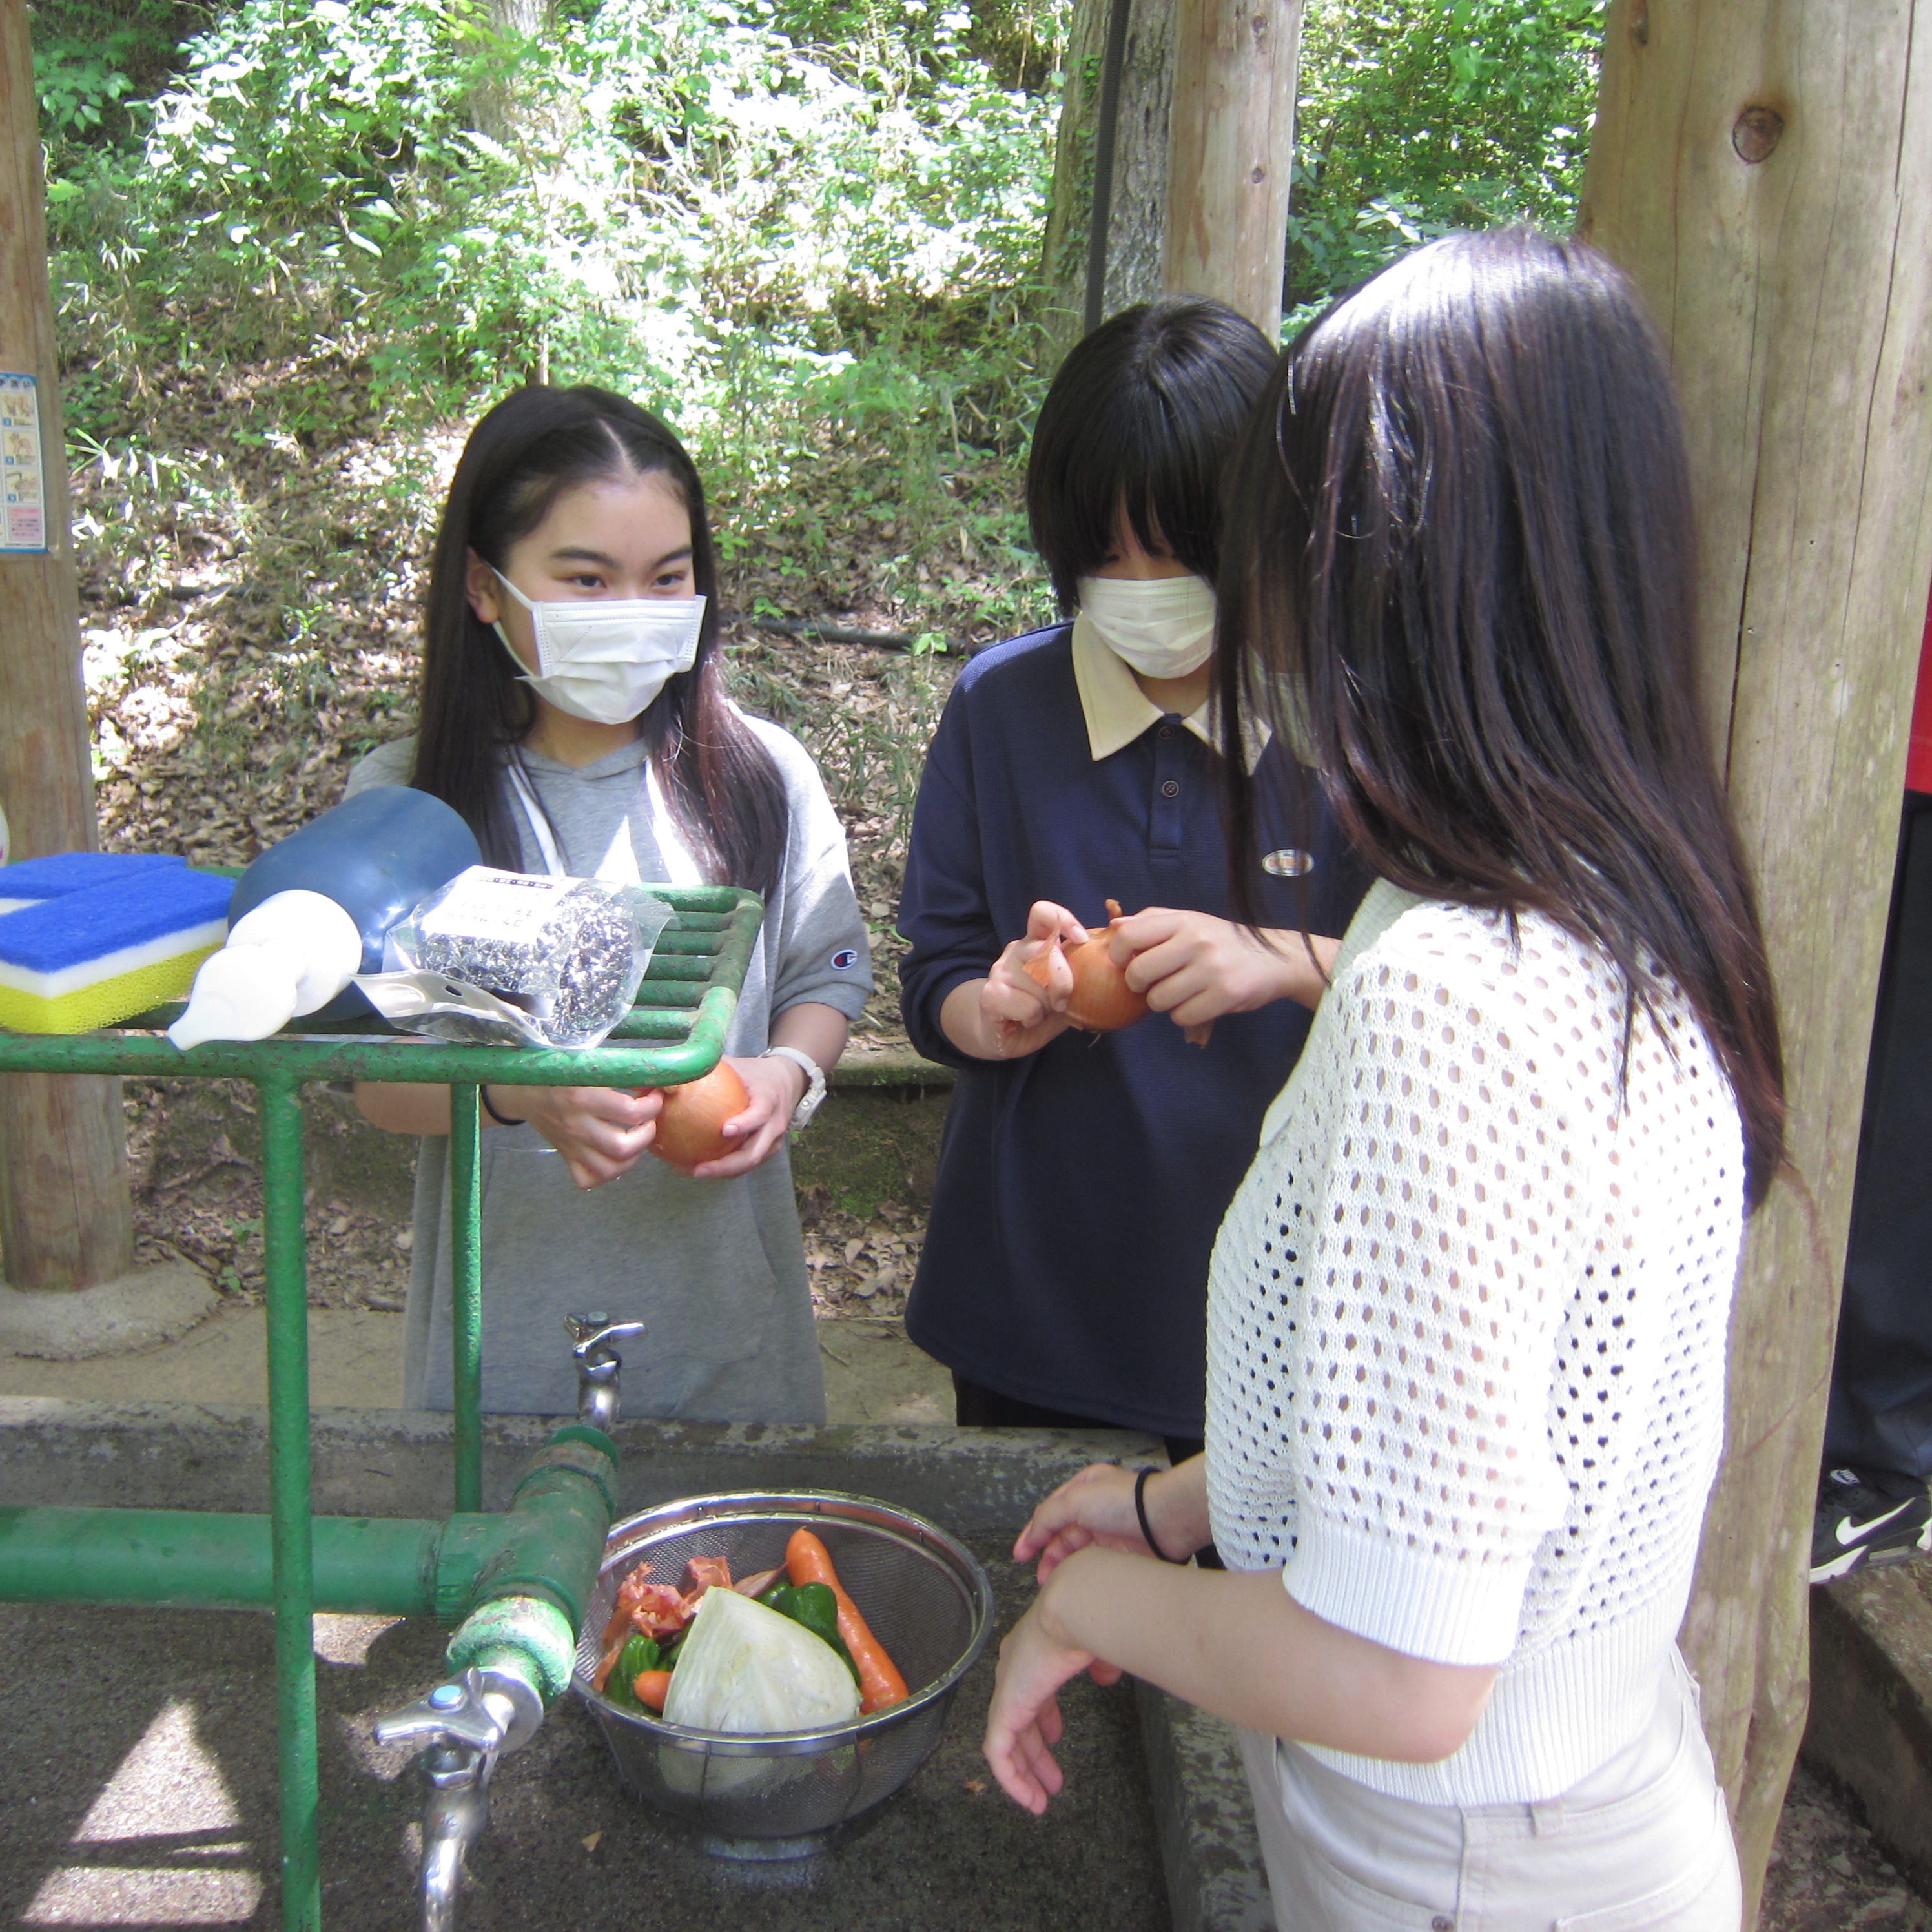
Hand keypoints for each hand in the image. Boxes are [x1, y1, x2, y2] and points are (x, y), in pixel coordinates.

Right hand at [490, 1084, 662, 1190]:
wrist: (521, 1088)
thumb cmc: (558, 1069)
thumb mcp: (585, 1061)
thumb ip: (616, 1067)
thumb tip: (653, 1072)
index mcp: (583, 1097)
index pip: (631, 1112)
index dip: (653, 1105)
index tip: (654, 1094)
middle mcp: (577, 1125)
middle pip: (624, 1147)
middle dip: (647, 1134)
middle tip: (648, 1119)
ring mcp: (570, 1145)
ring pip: (610, 1169)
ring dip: (632, 1157)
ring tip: (636, 1138)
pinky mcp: (565, 1155)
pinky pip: (587, 1179)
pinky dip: (606, 1174)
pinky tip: (614, 1156)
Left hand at [683, 1053, 801, 1179]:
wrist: (788, 1082)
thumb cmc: (756, 1073)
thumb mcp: (739, 1065)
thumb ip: (711, 1067)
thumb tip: (676, 1070)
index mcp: (769, 1099)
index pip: (760, 1114)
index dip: (745, 1124)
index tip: (724, 1130)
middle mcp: (775, 1124)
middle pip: (754, 1152)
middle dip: (726, 1166)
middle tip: (698, 1169)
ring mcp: (773, 1140)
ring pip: (749, 1163)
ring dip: (721, 1172)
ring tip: (691, 1171)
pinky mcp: (767, 1150)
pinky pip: (746, 1164)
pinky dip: (724, 1169)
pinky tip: (697, 1166)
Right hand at [977, 901, 1090, 1057]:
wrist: (1002, 1035)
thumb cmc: (1040, 1010)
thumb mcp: (1067, 991)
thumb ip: (1084, 976)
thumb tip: (1121, 970)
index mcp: (1035, 942)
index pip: (1042, 913)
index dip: (1063, 919)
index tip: (1081, 940)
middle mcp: (1016, 950)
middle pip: (1045, 949)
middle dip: (1063, 980)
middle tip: (1062, 1002)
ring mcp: (1000, 970)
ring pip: (1037, 981)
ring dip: (1048, 1005)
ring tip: (1041, 1012)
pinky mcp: (990, 994)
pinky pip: (1028, 1005)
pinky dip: (1034, 1018)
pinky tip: (1026, 1021)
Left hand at [981, 1577, 1119, 1814]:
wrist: (1072, 1609)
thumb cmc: (1088, 1620)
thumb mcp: (1098, 1646)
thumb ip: (1099, 1662)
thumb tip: (1107, 1675)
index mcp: (1032, 1654)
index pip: (1030, 1693)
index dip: (1042, 1719)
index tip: (1055, 1737)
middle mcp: (1014, 1670)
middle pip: (1017, 1721)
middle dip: (1034, 1754)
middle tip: (1051, 1781)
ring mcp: (1007, 1690)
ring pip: (1005, 1742)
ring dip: (1023, 1774)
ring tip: (1040, 1799)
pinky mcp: (1005, 1709)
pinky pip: (998, 1753)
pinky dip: (1011, 1779)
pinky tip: (1028, 1797)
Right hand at [1014, 1461, 1195, 1581]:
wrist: (1164, 1521)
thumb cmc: (1122, 1503)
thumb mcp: (1076, 1500)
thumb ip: (1048, 1516)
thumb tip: (1030, 1537)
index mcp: (1083, 1489)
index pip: (1050, 1513)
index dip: (1032, 1534)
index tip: (1019, 1556)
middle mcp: (1094, 1509)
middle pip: (1062, 1535)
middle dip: (1048, 1556)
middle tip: (1042, 1579)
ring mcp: (1107, 1532)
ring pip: (1077, 1553)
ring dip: (1063, 1567)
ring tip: (1055, 1585)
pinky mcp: (1120, 1553)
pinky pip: (1094, 1565)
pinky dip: (1082, 1575)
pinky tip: (1076, 1584)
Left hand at [1108, 909, 1336, 1026]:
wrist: (1273, 959)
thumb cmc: (1220, 941)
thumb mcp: (1189, 922)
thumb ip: (1151, 922)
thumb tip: (1113, 925)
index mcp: (1183, 921)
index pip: (1129, 935)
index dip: (1118, 954)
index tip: (1125, 962)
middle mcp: (1196, 941)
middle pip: (1138, 973)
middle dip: (1138, 984)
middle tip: (1152, 983)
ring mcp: (1211, 969)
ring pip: (1158, 1000)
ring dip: (1163, 1002)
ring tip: (1180, 991)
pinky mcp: (1225, 995)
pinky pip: (1181, 1016)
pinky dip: (1183, 1015)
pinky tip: (1197, 1002)